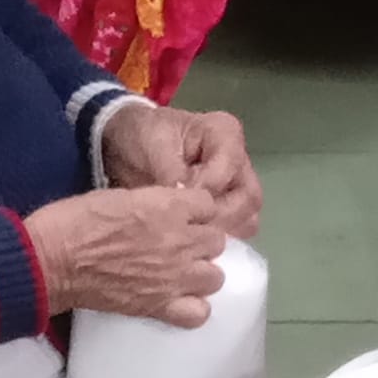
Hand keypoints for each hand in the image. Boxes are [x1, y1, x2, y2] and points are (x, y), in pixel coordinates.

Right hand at [25, 186, 228, 329]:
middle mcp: (180, 241)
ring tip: (180, 273)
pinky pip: (198, 314)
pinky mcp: (159, 306)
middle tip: (177, 244)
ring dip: (200, 273)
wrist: (50, 261)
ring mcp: (173, 277)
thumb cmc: (75, 221)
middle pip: (216, 241)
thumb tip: (167, 210)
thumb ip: (151, 202)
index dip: (193, 210)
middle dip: (199, 240)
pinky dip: (192, 309)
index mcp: (168, 207)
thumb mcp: (118, 195)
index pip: (207, 204)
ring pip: (215, 277)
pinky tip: (178, 300)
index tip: (180, 214)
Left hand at [100, 103, 261, 239]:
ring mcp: (236, 187)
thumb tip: (182, 196)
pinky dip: (218, 240)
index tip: (178, 201)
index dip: (205, 189)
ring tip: (190, 237)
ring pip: (247, 218)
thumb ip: (170, 170)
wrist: (130, 147)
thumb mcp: (152, 145)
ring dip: (222, 232)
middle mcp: (239, 161)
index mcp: (224, 133)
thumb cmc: (144, 138)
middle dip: (219, 217)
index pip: (228, 168)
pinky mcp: (227, 209)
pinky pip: (235, 231)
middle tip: (188, 227)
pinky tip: (192, 244)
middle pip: (248, 197)